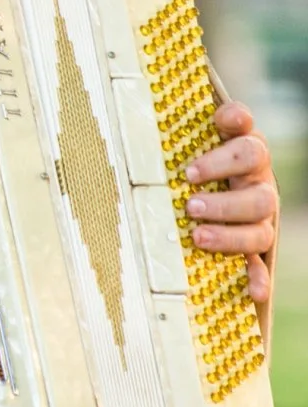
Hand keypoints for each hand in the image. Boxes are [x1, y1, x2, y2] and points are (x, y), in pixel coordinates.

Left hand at [184, 100, 277, 305]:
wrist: (201, 190)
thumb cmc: (184, 164)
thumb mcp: (180, 146)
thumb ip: (174, 131)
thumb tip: (144, 116)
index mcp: (241, 151)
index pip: (246, 134)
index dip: (236, 125)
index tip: (217, 124)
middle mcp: (255, 179)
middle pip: (255, 183)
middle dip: (224, 195)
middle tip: (191, 202)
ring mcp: (259, 213)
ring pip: (259, 223)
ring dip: (230, 232)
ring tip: (197, 235)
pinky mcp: (255, 244)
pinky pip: (263, 263)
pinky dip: (259, 278)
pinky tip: (252, 290)